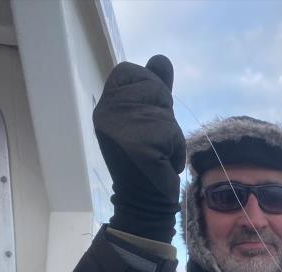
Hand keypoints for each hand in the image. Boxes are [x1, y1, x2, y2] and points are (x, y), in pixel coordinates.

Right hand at [93, 55, 185, 241]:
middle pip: (151, 86)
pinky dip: (175, 151)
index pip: (129, 70)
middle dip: (162, 113)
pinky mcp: (138, 145)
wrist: (145, 202)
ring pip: (164, 113)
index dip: (147, 89)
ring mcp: (120, 128)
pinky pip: (172, 134)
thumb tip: (160, 59)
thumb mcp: (151, 118)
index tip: (146, 119)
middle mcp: (106, 113)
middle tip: (152, 140)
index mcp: (106, 105)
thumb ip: (155, 89)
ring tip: (158, 154)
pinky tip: (162, 165)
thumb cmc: (150, 161)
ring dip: (171, 136)